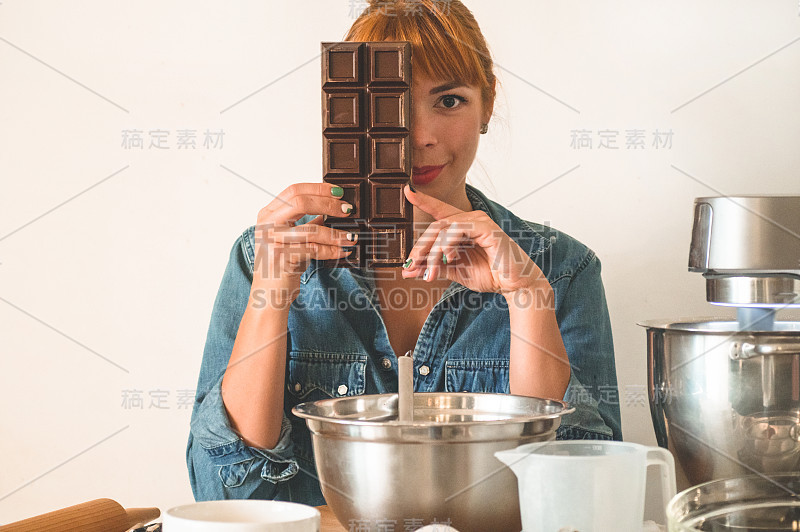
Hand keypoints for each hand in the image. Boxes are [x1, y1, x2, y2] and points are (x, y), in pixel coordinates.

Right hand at [253, 183, 355, 299]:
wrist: (268, 295)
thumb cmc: (280, 265)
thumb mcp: (289, 238)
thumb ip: (304, 222)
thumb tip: (328, 209)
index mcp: (267, 214)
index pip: (293, 191)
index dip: (318, 188)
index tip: (338, 192)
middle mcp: (267, 225)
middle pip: (301, 203)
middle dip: (328, 204)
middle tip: (347, 210)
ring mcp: (273, 242)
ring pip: (311, 230)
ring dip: (336, 233)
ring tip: (351, 237)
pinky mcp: (283, 259)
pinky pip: (315, 250)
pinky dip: (333, 251)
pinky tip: (343, 251)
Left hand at [401, 185, 546, 297]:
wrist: (514, 285)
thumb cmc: (490, 275)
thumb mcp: (455, 271)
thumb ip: (433, 267)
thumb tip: (407, 270)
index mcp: (464, 227)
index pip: (440, 212)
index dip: (424, 201)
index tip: (407, 191)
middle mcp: (471, 220)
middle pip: (436, 226)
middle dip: (420, 247)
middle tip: (411, 265)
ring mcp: (479, 221)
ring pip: (443, 230)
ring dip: (432, 253)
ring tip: (430, 272)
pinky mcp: (486, 227)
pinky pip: (458, 230)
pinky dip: (447, 246)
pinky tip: (448, 258)